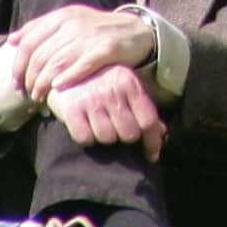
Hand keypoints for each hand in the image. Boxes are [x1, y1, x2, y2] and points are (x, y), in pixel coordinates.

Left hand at [3, 3, 159, 97]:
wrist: (135, 31)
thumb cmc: (96, 31)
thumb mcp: (69, 22)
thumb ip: (41, 29)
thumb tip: (12, 39)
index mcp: (62, 16)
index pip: (29, 41)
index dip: (18, 65)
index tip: (17, 82)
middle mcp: (74, 23)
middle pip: (40, 55)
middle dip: (30, 79)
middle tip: (28, 94)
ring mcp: (90, 36)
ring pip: (56, 63)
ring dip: (43, 83)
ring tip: (39, 97)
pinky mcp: (106, 49)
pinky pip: (82, 65)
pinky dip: (67, 78)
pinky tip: (58, 88)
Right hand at [44, 61, 167, 155]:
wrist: (64, 69)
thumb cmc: (102, 83)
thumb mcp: (126, 88)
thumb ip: (144, 109)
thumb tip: (163, 134)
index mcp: (130, 84)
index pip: (148, 121)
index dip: (152, 143)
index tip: (151, 156)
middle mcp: (112, 91)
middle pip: (129, 134)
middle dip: (125, 137)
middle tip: (118, 131)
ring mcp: (91, 99)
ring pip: (107, 138)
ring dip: (105, 137)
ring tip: (101, 126)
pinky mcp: (70, 108)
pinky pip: (85, 138)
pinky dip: (86, 138)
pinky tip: (86, 127)